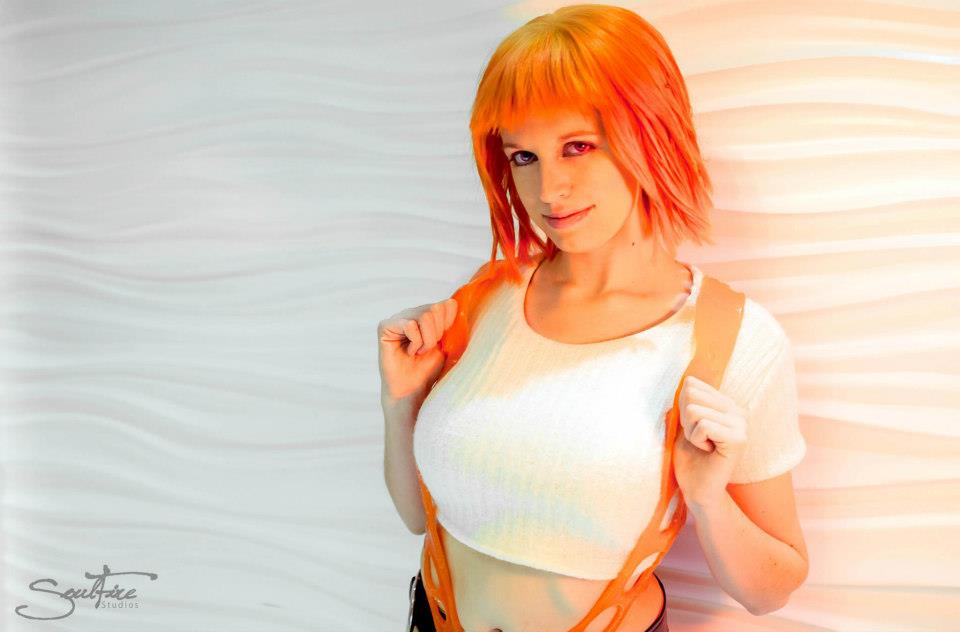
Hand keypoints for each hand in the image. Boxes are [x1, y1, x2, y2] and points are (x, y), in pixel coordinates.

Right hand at [377, 298, 457, 403]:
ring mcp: (398, 318)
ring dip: (426, 340)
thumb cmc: (428, 369)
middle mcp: (412, 312)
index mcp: (427, 314)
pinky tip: (409, 352)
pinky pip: (409, 325)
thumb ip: (451, 324)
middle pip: (435, 308)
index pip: (447, 304)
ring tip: (419, 352)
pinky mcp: (385, 327)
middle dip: (437, 334)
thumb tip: (455, 304)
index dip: (449, 324)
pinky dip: (415, 342)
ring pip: (424, 316)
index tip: (443, 342)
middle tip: (428, 349)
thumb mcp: (446, 344)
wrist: (411, 390)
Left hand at [672, 375, 747, 507]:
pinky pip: (703, 425)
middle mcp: (737, 410)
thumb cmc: (689, 459)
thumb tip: (685, 382)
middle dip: (685, 419)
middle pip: (691, 393)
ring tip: (703, 446)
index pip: (692, 384)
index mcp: (725, 404)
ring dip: (690, 432)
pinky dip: (696, 439)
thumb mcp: (682, 425)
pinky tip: (708, 451)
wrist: (698, 490)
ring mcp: (740, 423)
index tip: (692, 428)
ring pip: (694, 410)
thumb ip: (684, 403)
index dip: (682, 407)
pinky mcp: (738, 439)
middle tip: (698, 439)